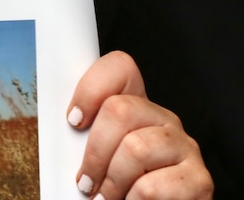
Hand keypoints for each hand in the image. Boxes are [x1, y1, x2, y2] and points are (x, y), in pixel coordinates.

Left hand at [68, 51, 212, 199]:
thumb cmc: (116, 187)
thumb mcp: (97, 155)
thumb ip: (81, 137)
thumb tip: (53, 134)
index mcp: (137, 106)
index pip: (120, 67)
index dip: (90, 88)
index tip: (73, 120)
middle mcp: (164, 119)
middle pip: (120, 110)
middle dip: (94, 152)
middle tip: (86, 181)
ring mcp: (185, 147)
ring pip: (135, 149)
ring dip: (111, 182)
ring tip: (106, 198)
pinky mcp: (199, 180)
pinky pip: (152, 187)